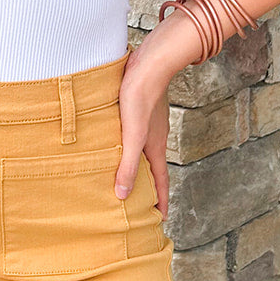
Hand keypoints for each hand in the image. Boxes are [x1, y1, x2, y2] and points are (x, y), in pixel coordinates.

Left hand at [113, 19, 197, 212]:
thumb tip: (122, 195)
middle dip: (150, 188)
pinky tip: (118, 143)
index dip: (161, 201)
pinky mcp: (140, 109)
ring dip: (139, 166)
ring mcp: (149, 123)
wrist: (150, 61)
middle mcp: (155, 137)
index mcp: (156, 147)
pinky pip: (136, 136)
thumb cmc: (141, 96)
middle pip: (153, 168)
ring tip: (128, 176)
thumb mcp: (132, 134)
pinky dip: (130, 147)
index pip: (161, 182)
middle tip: (142, 204)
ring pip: (144, 151)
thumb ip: (128, 164)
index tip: (160, 220)